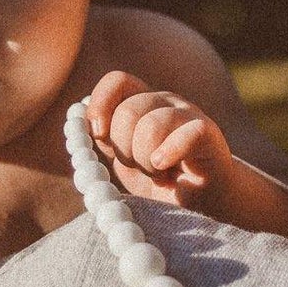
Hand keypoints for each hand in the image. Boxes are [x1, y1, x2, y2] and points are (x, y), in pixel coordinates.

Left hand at [85, 70, 238, 208]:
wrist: (200, 205)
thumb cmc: (160, 181)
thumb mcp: (124, 160)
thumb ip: (104, 139)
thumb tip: (79, 122)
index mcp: (142, 102)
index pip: (117, 81)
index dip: (101, 105)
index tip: (99, 135)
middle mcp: (165, 101)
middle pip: (128, 111)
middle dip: (125, 149)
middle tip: (141, 167)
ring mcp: (188, 114)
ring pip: (152, 126)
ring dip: (146, 160)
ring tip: (159, 173)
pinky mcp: (208, 133)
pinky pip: (185, 134)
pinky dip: (169, 153)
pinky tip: (165, 167)